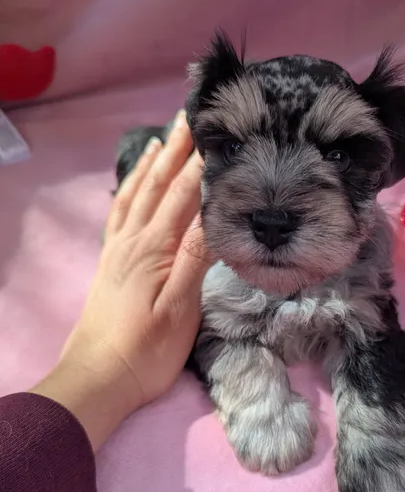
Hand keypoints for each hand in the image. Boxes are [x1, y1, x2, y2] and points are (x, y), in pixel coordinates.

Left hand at [33, 111, 210, 449]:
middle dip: (176, 150)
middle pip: (158, 187)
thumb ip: (194, 260)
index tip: (218, 131)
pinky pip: (120, 213)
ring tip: (165, 136)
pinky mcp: (112, 262)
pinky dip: (130, 189)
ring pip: (137, 195)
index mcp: (154, 250)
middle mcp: (133, 241)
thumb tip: (213, 213)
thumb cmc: (146, 352)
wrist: (99, 377)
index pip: (182, 197)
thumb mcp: (178, 310)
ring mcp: (119, 250)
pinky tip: (135, 182)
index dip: (200, 163)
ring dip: (152, 163)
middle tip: (192, 114)